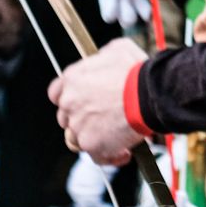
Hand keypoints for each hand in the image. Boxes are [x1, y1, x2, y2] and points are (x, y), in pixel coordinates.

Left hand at [49, 37, 148, 166]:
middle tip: (103, 120)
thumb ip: (102, 58)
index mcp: (72, 79)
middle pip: (66, 118)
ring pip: (77, 140)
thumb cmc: (136, 70)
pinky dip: (111, 157)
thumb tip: (104, 59)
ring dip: (93, 139)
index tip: (80, 102)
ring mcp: (79, 126)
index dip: (69, 99)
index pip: (56, 93)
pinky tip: (125, 152)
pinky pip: (98, 157)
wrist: (149, 93)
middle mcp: (69, 103)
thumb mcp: (116, 49)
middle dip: (82, 120)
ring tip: (113, 138)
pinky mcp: (92, 145)